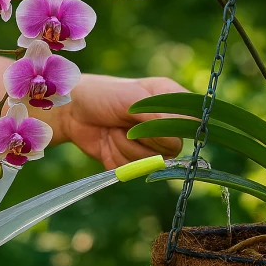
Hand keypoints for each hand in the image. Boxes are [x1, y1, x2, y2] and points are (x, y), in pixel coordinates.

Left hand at [53, 74, 186, 168]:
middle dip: (143, 138)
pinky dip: (116, 156)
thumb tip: (178, 137)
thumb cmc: (104, 94)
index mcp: (171, 102)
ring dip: (125, 147)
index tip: (154, 124)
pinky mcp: (132, 161)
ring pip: (150, 163)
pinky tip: (108, 141)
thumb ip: (157, 116)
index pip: (191, 123)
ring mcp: (149, 145)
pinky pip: (132, 170)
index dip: (175, 129)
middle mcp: (165, 125)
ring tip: (113, 128)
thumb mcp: (132, 98)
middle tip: (125, 122)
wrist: (73, 111)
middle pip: (172, 149)